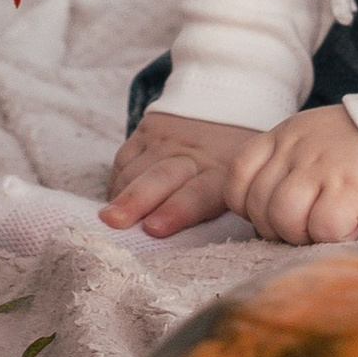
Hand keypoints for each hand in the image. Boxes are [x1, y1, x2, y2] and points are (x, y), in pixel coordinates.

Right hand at [104, 107, 263, 238]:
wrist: (232, 103)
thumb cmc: (239, 160)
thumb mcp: (249, 180)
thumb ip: (233, 210)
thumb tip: (206, 253)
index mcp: (223, 172)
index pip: (198, 194)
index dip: (176, 212)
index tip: (154, 229)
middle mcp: (194, 154)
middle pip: (160, 179)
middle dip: (136, 201)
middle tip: (114, 221)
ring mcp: (168, 139)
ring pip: (136, 170)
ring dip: (120, 196)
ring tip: (109, 218)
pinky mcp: (148, 128)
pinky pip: (124, 158)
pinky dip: (117, 182)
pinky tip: (115, 200)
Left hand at [225, 105, 357, 245]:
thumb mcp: (315, 140)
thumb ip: (287, 166)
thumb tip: (268, 217)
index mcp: (283, 136)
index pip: (236, 178)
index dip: (249, 207)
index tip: (276, 214)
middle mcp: (296, 150)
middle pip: (257, 206)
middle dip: (278, 229)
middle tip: (309, 226)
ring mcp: (321, 167)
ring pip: (283, 219)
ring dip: (303, 236)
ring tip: (328, 227)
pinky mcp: (350, 187)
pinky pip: (322, 228)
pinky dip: (335, 236)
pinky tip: (352, 225)